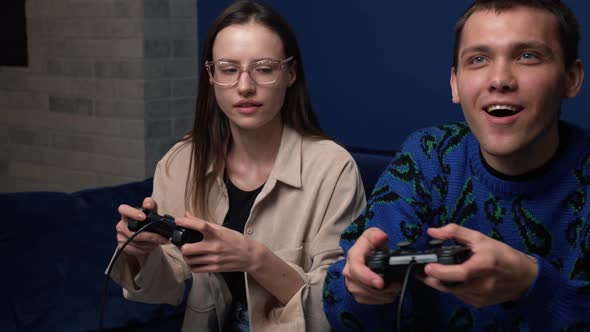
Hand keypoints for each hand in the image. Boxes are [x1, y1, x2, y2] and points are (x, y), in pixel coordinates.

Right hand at [115, 198, 167, 258]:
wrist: (142, 237)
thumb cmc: (146, 221)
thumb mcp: (150, 212)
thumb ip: (151, 205)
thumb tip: (148, 204)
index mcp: (126, 214)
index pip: (123, 209)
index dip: (132, 213)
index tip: (144, 217)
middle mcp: (121, 225)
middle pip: (134, 232)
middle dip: (151, 236)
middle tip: (163, 238)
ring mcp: (120, 236)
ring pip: (136, 242)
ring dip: (151, 244)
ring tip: (159, 242)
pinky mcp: (122, 246)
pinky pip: (135, 249)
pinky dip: (146, 249)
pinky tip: (152, 246)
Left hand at [174, 212, 258, 272]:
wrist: (249, 256)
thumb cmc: (235, 240)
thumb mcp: (221, 229)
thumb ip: (203, 223)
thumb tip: (187, 215)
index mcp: (217, 234)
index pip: (200, 225)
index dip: (187, 222)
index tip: (177, 221)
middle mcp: (214, 246)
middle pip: (188, 248)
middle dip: (182, 246)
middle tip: (183, 244)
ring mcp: (214, 259)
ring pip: (189, 260)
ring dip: (186, 256)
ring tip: (189, 253)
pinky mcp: (215, 269)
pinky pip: (195, 269)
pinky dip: (192, 265)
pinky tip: (195, 261)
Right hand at [343, 227, 401, 303]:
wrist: (366, 256)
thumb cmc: (370, 246)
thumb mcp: (373, 234)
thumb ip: (376, 234)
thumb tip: (381, 237)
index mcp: (353, 256)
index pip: (356, 269)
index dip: (367, 277)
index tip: (380, 283)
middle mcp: (348, 272)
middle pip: (363, 286)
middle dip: (383, 288)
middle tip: (398, 284)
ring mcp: (352, 285)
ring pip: (368, 295)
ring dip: (384, 294)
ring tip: (396, 287)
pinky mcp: (357, 294)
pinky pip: (370, 301)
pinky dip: (382, 298)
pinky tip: (389, 292)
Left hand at [420, 223, 537, 307]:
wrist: (525, 278)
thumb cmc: (503, 255)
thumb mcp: (480, 238)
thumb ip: (455, 233)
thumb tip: (432, 231)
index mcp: (483, 265)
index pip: (459, 273)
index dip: (441, 271)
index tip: (427, 266)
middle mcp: (481, 284)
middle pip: (450, 286)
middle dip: (432, 279)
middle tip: (422, 271)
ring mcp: (480, 296)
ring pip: (452, 292)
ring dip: (441, 283)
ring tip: (436, 272)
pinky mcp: (479, 303)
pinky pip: (459, 296)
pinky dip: (453, 288)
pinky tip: (453, 280)